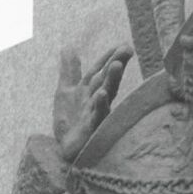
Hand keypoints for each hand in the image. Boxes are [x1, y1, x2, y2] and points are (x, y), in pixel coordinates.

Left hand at [52, 45, 134, 160]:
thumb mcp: (66, 91)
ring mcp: (95, 113)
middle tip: (127, 49)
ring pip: (105, 94)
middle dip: (115, 64)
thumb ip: (70, 70)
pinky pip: (97, 116)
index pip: (99, 70)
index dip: (108, 57)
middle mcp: (95, 99)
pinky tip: (101, 94)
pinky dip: (100, 105)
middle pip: (106, 79)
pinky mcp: (91, 129)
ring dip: (111, 80)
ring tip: (116, 65)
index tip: (121, 44)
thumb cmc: (70, 121)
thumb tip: (69, 46)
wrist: (65, 149)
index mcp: (89, 89)